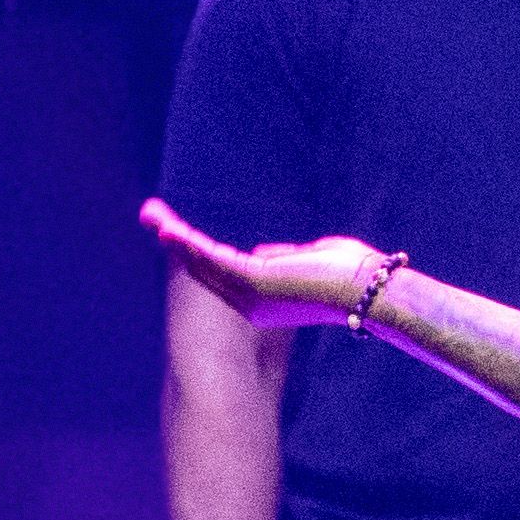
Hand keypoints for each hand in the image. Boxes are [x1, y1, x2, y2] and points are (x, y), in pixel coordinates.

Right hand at [141, 197, 391, 330]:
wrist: (369, 289)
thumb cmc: (350, 272)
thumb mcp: (309, 260)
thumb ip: (283, 257)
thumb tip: (268, 253)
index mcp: (264, 300)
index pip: (222, 270)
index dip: (196, 250)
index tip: (172, 233)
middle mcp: (251, 303)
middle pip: (204, 266)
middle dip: (176, 241)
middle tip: (149, 217)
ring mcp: (250, 295)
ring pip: (205, 260)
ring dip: (176, 237)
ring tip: (150, 217)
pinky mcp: (254, 282)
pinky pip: (214, 258)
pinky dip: (191, 243)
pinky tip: (169, 231)